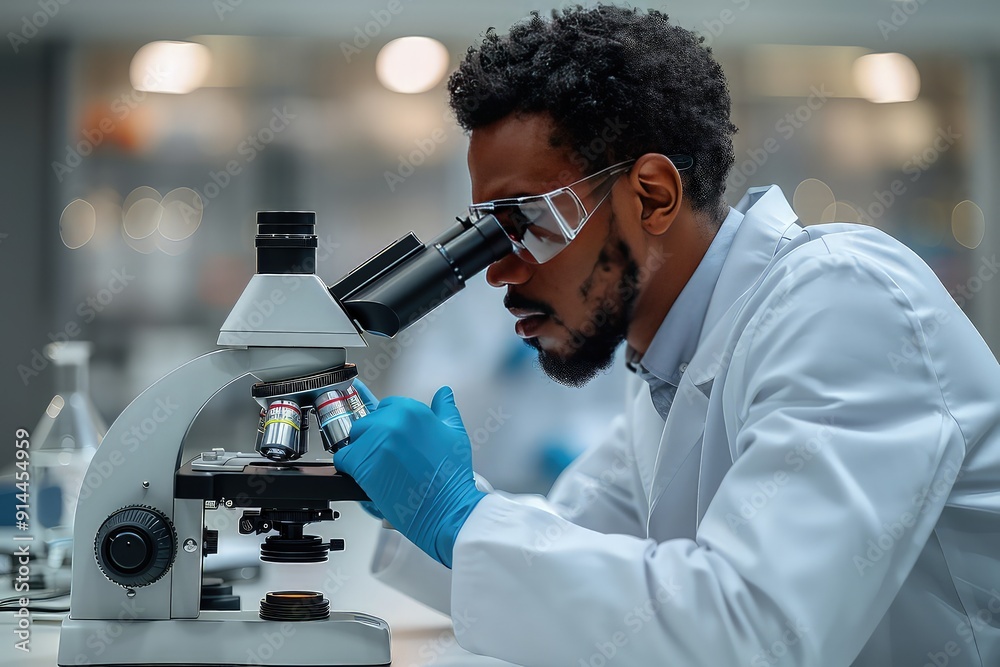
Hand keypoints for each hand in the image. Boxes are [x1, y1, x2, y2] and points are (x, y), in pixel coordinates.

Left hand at [334, 386, 485, 567]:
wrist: (445, 508)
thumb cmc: (450, 476)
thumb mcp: (455, 433)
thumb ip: (445, 409)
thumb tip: (443, 394)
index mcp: (412, 410)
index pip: (385, 407)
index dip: (388, 426)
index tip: (392, 440)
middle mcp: (391, 421)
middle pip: (367, 422)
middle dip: (374, 439)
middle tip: (389, 459)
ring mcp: (375, 441)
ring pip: (354, 439)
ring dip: (362, 453)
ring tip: (381, 470)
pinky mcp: (362, 463)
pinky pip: (343, 459)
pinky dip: (350, 468)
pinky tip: (367, 477)